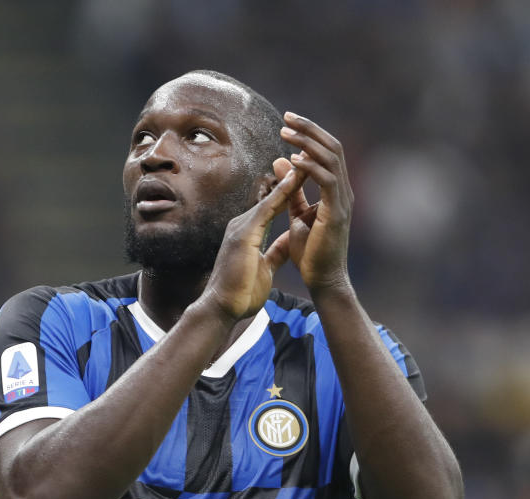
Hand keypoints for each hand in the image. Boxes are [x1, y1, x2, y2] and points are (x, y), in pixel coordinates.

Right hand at [200, 167, 301, 319]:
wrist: (221, 308)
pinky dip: (281, 194)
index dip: (289, 192)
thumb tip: (286, 243)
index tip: (306, 178)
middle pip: (271, 197)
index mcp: (247, 234)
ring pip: (270, 198)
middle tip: (308, 159)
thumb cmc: (240, 294)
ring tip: (307, 162)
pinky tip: (295, 181)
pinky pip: (266, 210)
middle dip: (291, 179)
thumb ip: (274, 252)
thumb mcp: (264, 268)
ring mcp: (240, 228)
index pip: (272, 207)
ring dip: (290, 180)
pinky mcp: (242, 234)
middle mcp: (242, 225)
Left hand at [268, 112, 353, 292]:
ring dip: (308, 143)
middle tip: (288, 117)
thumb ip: (291, 189)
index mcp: (334, 190)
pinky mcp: (337, 214)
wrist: (321, 280)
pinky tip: (295, 159)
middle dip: (309, 130)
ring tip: (286, 132)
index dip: (309, 134)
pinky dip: (312, 168)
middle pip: (331, 148)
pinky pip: (327, 182)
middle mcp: (343, 191)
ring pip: (331, 159)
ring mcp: (342, 201)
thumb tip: (280, 160)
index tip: (288, 122)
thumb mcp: (297, 214)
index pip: (326, 152)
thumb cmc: (311, 251)